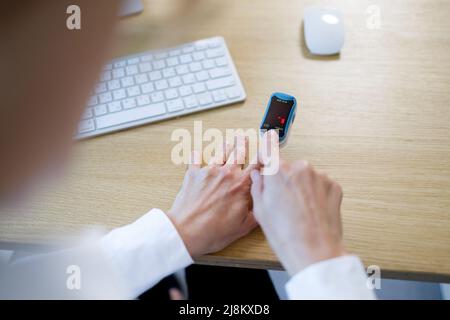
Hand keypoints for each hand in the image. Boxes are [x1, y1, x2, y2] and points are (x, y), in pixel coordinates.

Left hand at [167, 139, 257, 257]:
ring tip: (228, 141)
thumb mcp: (242, 227)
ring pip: (220, 153)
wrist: (186, 232)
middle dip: (243, 144)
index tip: (267, 149)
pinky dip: (195, 155)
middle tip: (244, 137)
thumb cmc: (212, 232)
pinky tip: (195, 151)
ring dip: (226, 146)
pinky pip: (194, 160)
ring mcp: (209, 172)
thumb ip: (256, 214)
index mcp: (241, 186)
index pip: (257, 166)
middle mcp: (226, 174)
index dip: (264, 156)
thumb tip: (263, 208)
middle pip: (238, 153)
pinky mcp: (193, 174)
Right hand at [250, 142, 345, 274]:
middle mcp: (300, 168)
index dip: (267, 145)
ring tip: (299, 211)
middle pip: (289, 167)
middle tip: (283, 202)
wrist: (314, 251)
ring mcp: (319, 176)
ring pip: (306, 176)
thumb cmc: (286, 235)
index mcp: (278, 172)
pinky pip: (321, 185)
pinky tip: (311, 211)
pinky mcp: (334, 186)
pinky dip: (316, 194)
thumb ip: (258, 185)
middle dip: (285, 179)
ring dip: (302, 187)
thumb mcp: (261, 210)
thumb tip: (259, 175)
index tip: (268, 137)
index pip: (270, 148)